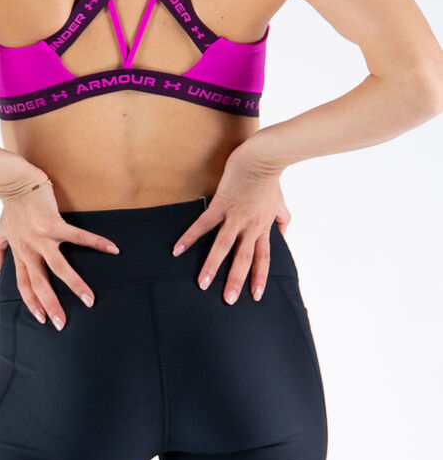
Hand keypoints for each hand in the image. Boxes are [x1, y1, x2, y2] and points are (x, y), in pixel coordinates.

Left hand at [0, 175, 119, 330]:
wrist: (14, 182)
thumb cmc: (11, 205)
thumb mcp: (0, 230)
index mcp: (20, 253)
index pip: (24, 285)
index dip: (32, 303)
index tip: (42, 319)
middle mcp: (29, 250)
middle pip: (40, 283)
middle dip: (51, 305)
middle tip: (62, 324)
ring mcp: (42, 238)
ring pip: (59, 268)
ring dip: (75, 285)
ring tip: (90, 299)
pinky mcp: (54, 224)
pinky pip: (78, 237)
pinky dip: (96, 243)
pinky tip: (113, 249)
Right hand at [172, 143, 290, 303]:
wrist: (262, 159)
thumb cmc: (270, 179)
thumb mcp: (281, 203)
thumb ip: (283, 220)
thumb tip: (283, 233)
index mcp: (263, 227)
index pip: (263, 258)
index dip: (259, 277)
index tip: (255, 296)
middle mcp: (250, 226)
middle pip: (243, 258)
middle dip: (236, 280)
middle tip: (228, 300)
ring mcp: (235, 216)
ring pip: (223, 246)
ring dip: (212, 265)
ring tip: (202, 283)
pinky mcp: (221, 204)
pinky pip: (203, 224)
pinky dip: (190, 237)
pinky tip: (177, 250)